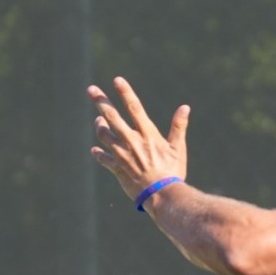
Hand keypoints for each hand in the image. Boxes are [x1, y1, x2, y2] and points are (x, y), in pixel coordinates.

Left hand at [89, 76, 188, 200]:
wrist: (161, 195)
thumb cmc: (172, 172)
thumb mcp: (178, 148)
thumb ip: (179, 127)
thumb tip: (185, 107)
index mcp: (147, 134)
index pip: (134, 108)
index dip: (125, 92)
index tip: (117, 80)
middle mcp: (132, 141)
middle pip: (112, 116)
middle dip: (101, 101)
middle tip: (91, 89)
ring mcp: (122, 154)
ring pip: (104, 135)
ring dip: (99, 125)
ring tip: (98, 120)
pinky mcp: (117, 168)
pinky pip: (103, 158)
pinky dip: (98, 153)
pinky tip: (95, 150)